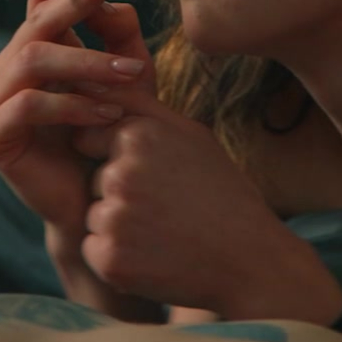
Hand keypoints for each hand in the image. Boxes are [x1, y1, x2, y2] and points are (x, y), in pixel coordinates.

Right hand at [0, 0, 155, 236]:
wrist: (99, 203)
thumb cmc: (112, 137)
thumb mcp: (128, 78)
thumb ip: (119, 34)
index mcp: (34, 49)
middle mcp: (7, 70)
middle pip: (33, 22)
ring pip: (32, 60)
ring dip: (86, 61)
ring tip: (132, 73)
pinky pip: (28, 106)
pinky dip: (72, 104)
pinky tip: (109, 113)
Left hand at [71, 88, 341, 322]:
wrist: (251, 261)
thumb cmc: (221, 193)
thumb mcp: (189, 135)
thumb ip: (139, 105)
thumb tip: (92, 81)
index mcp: (139, 136)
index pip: (90, 140)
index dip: (120, 159)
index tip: (154, 176)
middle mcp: (121, 173)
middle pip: (96, 181)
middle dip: (122, 194)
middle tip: (169, 209)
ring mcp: (115, 218)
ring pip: (95, 216)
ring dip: (120, 227)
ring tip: (166, 232)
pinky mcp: (111, 259)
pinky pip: (94, 250)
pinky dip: (117, 258)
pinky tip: (155, 257)